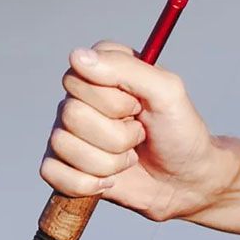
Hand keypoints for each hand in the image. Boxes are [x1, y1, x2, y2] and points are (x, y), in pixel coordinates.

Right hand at [40, 42, 237, 221]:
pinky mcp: (64, 164)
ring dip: (108, 162)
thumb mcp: (169, 93)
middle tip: (140, 134)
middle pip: (71, 114)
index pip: (79, 77)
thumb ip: (128, 69)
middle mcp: (81, 96)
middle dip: (117, 136)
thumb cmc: (181, 133)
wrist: (187, 182)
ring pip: (63, 145)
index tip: (140, 106)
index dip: (114, 102)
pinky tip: (111, 180)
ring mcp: (70, 130)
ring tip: (130, 157)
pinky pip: (52, 174)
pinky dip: (88, 184)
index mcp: (103, 69)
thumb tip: (78, 56)